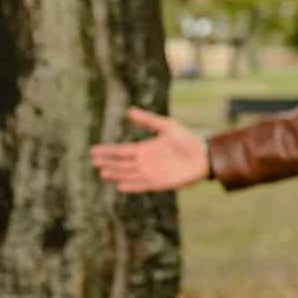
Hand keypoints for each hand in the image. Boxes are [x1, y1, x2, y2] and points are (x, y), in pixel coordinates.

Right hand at [89, 107, 209, 192]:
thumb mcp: (167, 126)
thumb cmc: (187, 139)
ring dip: (116, 174)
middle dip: (108, 163)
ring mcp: (151, 173)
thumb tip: (129, 111)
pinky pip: (142, 185)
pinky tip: (120, 186)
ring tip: (103, 173)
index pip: (121, 151)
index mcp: (145, 148)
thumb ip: (148, 120)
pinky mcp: (159, 183)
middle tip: (94, 162)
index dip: (108, 151)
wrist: (204, 155)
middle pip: (122, 164)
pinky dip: (131, 186)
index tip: (93, 150)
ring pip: (128, 175)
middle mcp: (145, 162)